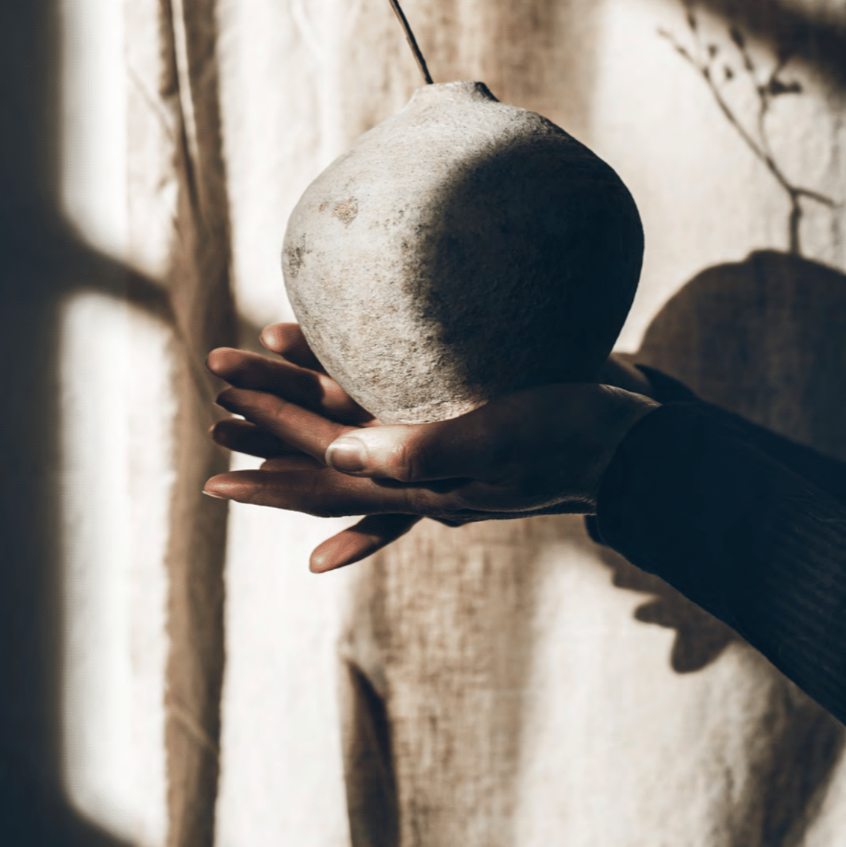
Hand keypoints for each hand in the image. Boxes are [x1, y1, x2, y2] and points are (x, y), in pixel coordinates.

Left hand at [204, 325, 657, 573]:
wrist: (632, 438)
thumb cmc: (570, 435)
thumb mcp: (496, 443)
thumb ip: (418, 452)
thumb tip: (331, 454)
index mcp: (418, 479)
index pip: (325, 465)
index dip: (269, 446)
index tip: (216, 432)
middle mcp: (420, 465)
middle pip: (327, 452)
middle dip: (270, 429)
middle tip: (213, 413)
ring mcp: (440, 442)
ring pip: (352, 427)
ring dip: (301, 408)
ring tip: (256, 383)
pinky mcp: (460, 413)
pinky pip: (390, 406)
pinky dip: (354, 390)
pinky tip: (336, 368)